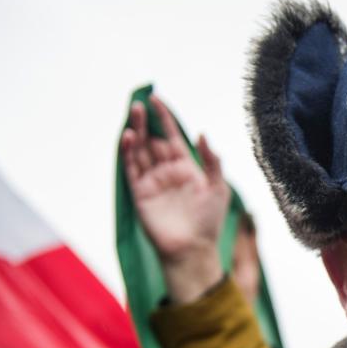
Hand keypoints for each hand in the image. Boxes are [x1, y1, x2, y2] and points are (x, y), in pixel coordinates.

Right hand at [120, 95, 228, 302]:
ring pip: (140, 150)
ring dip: (135, 132)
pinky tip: (129, 137)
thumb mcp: (219, 187)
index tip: (156, 99)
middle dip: (146, 121)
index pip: (172, 136)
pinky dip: (128, 153)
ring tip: (132, 113)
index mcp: (186, 167)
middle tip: (139, 104)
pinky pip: (131, 169)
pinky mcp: (140, 193)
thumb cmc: (209, 221)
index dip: (164, 118)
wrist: (193, 249)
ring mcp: (152, 181)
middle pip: (153, 140)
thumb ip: (212, 161)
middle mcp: (167, 171)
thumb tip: (202, 134)